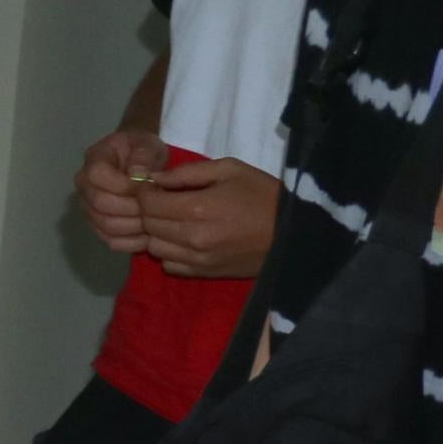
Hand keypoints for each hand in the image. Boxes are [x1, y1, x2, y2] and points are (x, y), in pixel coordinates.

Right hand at [78, 128, 165, 253]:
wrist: (142, 163)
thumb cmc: (145, 151)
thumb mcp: (148, 144)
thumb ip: (143, 155)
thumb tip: (137, 174)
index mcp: (94, 159)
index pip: (97, 175)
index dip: (124, 184)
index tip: (149, 185)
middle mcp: (84, 186)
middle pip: (100, 204)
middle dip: (132, 208)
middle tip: (156, 207)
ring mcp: (89, 208)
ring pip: (105, 225)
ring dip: (134, 226)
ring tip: (154, 220)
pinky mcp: (99, 227)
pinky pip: (111, 241)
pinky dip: (132, 242)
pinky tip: (148, 234)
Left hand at [137, 158, 277, 283]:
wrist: (297, 232)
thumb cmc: (263, 194)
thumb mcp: (229, 169)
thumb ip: (188, 172)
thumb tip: (155, 179)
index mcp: (197, 209)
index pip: (148, 203)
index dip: (145, 192)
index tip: (154, 187)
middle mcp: (192, 238)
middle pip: (148, 225)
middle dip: (149, 211)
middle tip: (164, 201)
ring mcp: (198, 259)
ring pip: (154, 247)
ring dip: (157, 233)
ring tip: (174, 221)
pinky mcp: (205, 273)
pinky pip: (169, 265)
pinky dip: (170, 252)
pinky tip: (183, 240)